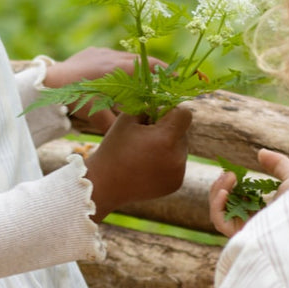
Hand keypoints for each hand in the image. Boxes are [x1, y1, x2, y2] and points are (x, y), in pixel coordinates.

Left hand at [43, 48, 164, 134]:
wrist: (46, 82)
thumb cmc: (73, 99)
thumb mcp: (97, 116)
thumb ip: (117, 124)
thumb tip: (132, 137)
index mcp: (119, 69)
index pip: (152, 67)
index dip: (169, 72)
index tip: (181, 78)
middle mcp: (114, 56)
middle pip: (143, 61)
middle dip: (156, 72)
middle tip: (167, 82)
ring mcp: (103, 52)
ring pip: (129, 59)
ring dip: (138, 70)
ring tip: (143, 83)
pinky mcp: (93, 51)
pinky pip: (114, 57)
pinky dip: (121, 68)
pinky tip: (119, 79)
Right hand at [84, 105, 192, 222]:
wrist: (104, 184)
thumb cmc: (114, 147)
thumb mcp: (128, 118)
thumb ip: (149, 106)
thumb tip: (164, 103)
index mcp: (166, 138)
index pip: (184, 115)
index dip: (170, 113)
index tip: (155, 119)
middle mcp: (177, 157)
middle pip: (183, 132)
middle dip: (168, 131)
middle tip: (144, 138)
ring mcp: (178, 173)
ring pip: (181, 149)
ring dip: (168, 147)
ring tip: (144, 154)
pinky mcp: (176, 184)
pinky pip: (177, 165)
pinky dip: (166, 163)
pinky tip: (147, 167)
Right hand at [208, 147, 288, 237]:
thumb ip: (278, 163)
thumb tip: (261, 152)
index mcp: (266, 210)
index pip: (240, 199)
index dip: (231, 185)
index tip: (233, 172)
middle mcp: (254, 222)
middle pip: (226, 205)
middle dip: (222, 186)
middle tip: (229, 173)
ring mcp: (247, 229)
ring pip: (220, 212)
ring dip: (218, 192)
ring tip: (229, 176)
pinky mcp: (242, 236)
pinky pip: (220, 222)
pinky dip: (217, 206)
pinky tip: (224, 191)